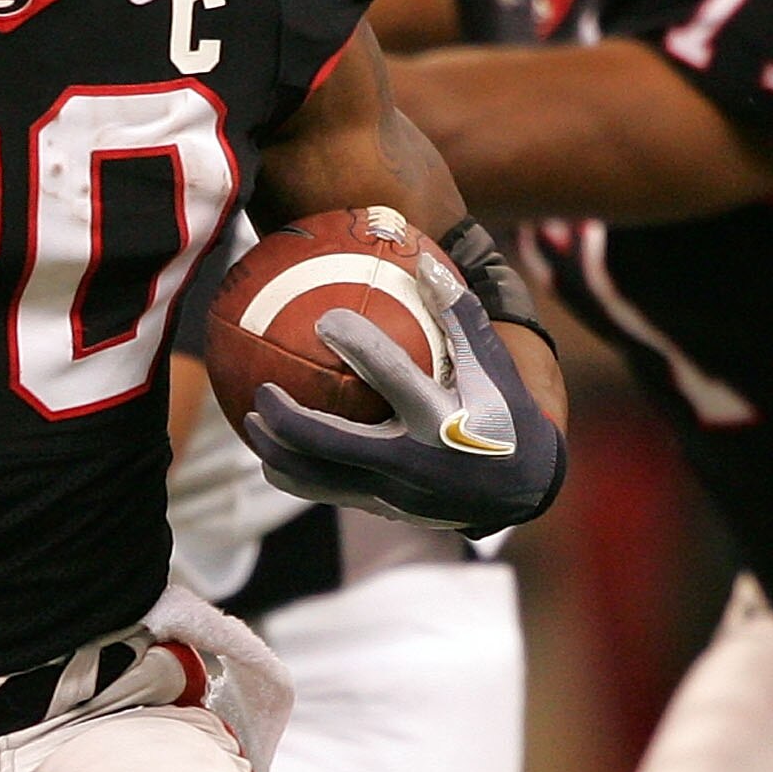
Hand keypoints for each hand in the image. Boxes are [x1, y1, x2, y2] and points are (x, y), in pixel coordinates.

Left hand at [245, 250, 565, 535]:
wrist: (521, 488)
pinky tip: (276, 454)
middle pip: (330, 443)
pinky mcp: (384, 510)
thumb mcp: (494, 365)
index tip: (324, 319)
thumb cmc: (506, 412)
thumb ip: (459, 315)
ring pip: (318, 479)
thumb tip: (425, 261)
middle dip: (288, 419)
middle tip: (262, 392)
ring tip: (251, 425)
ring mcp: (393, 492)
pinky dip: (296, 473)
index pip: (392, 376)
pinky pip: (326, 492)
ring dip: (277, 454)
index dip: (358, 346)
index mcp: (440, 419)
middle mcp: (412, 461)